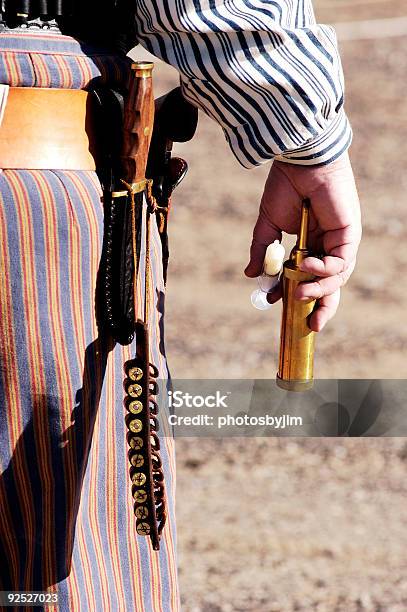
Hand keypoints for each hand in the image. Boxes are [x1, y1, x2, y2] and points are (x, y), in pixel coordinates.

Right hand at [245, 152, 360, 331]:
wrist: (299, 161)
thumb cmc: (285, 187)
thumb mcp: (268, 225)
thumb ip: (262, 251)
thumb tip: (250, 275)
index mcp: (310, 244)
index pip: (306, 278)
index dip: (292, 294)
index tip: (274, 302)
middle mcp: (327, 246)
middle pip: (329, 285)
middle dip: (321, 307)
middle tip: (311, 326)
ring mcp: (339, 242)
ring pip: (336, 279)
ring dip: (319, 290)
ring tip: (300, 295)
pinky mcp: (349, 235)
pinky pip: (340, 263)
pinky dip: (323, 269)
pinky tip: (306, 265)